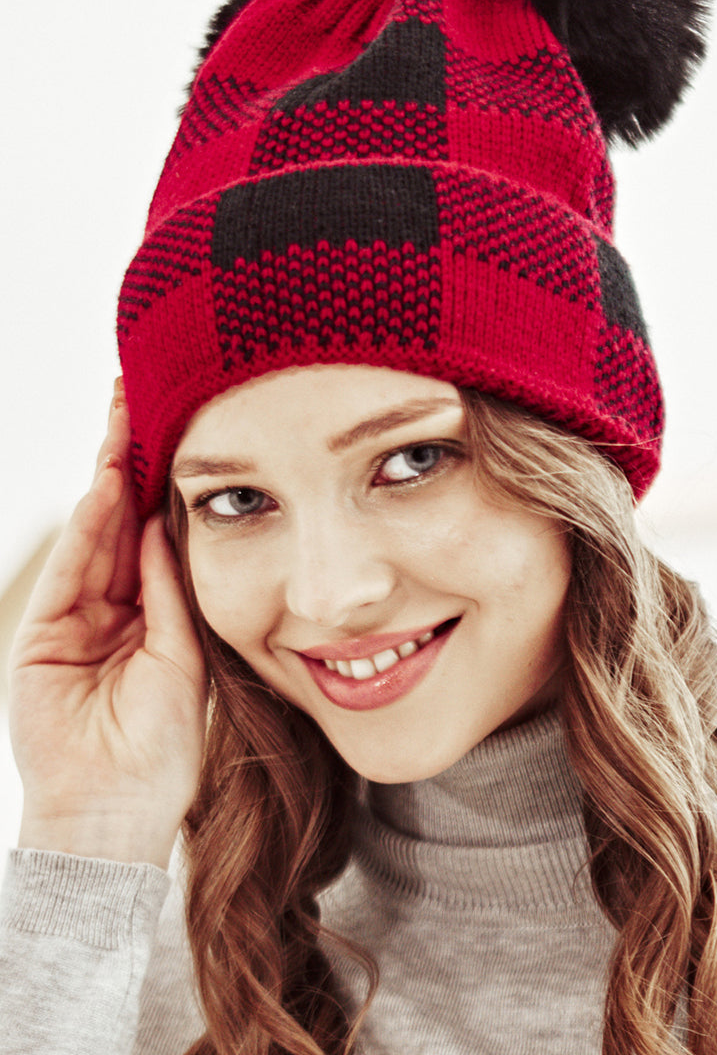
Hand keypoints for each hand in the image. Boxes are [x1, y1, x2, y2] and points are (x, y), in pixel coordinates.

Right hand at [9, 382, 207, 868]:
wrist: (121, 812)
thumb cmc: (163, 747)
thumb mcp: (183, 655)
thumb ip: (171, 592)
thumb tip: (165, 525)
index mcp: (145, 614)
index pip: (149, 534)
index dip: (160, 484)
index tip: (181, 429)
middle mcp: (106, 608)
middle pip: (118, 520)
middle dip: (129, 461)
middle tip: (141, 395)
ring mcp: (71, 619)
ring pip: (92, 534)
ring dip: (108, 476)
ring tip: (126, 418)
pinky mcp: (41, 636)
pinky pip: (71, 571)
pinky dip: (88, 528)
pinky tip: (108, 483)